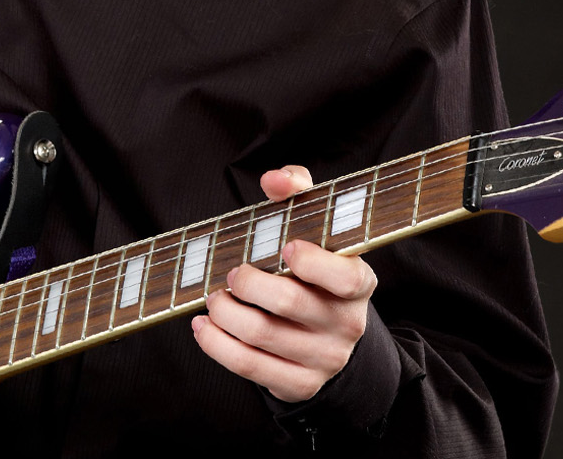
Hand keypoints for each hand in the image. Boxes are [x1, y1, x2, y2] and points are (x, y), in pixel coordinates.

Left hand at [191, 165, 378, 401]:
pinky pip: (250, 366)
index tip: (285, 247)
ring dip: (226, 313)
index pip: (344, 277)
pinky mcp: (299, 384)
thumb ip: (298, 192)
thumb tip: (273, 179)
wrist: (332, 336)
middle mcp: (347, 323)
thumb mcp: (317, 229)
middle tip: (232, 271)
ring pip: (262, 335)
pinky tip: (204, 326)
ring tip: (213, 297)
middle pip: (290, 304)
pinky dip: (217, 345)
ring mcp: (325, 358)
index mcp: (358, 282)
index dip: (313, 262)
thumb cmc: (316, 269)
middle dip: (250, 284)